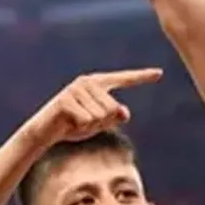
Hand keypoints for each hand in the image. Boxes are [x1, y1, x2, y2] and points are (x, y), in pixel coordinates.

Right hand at [24, 68, 162, 146]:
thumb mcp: (99, 123)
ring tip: (76, 121)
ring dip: (90, 126)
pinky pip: (87, 120)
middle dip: (101, 122)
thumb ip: (113, 117)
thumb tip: (124, 112)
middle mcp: (87, 81)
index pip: (124, 79)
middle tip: (83, 121)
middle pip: (113, 108)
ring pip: (100, 116)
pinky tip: (70, 124)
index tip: (160, 73)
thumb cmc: (74, 125)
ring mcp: (76, 89)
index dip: (142, 77)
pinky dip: (81, 128)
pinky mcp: (66, 100)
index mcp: (98, 83)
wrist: (44, 131)